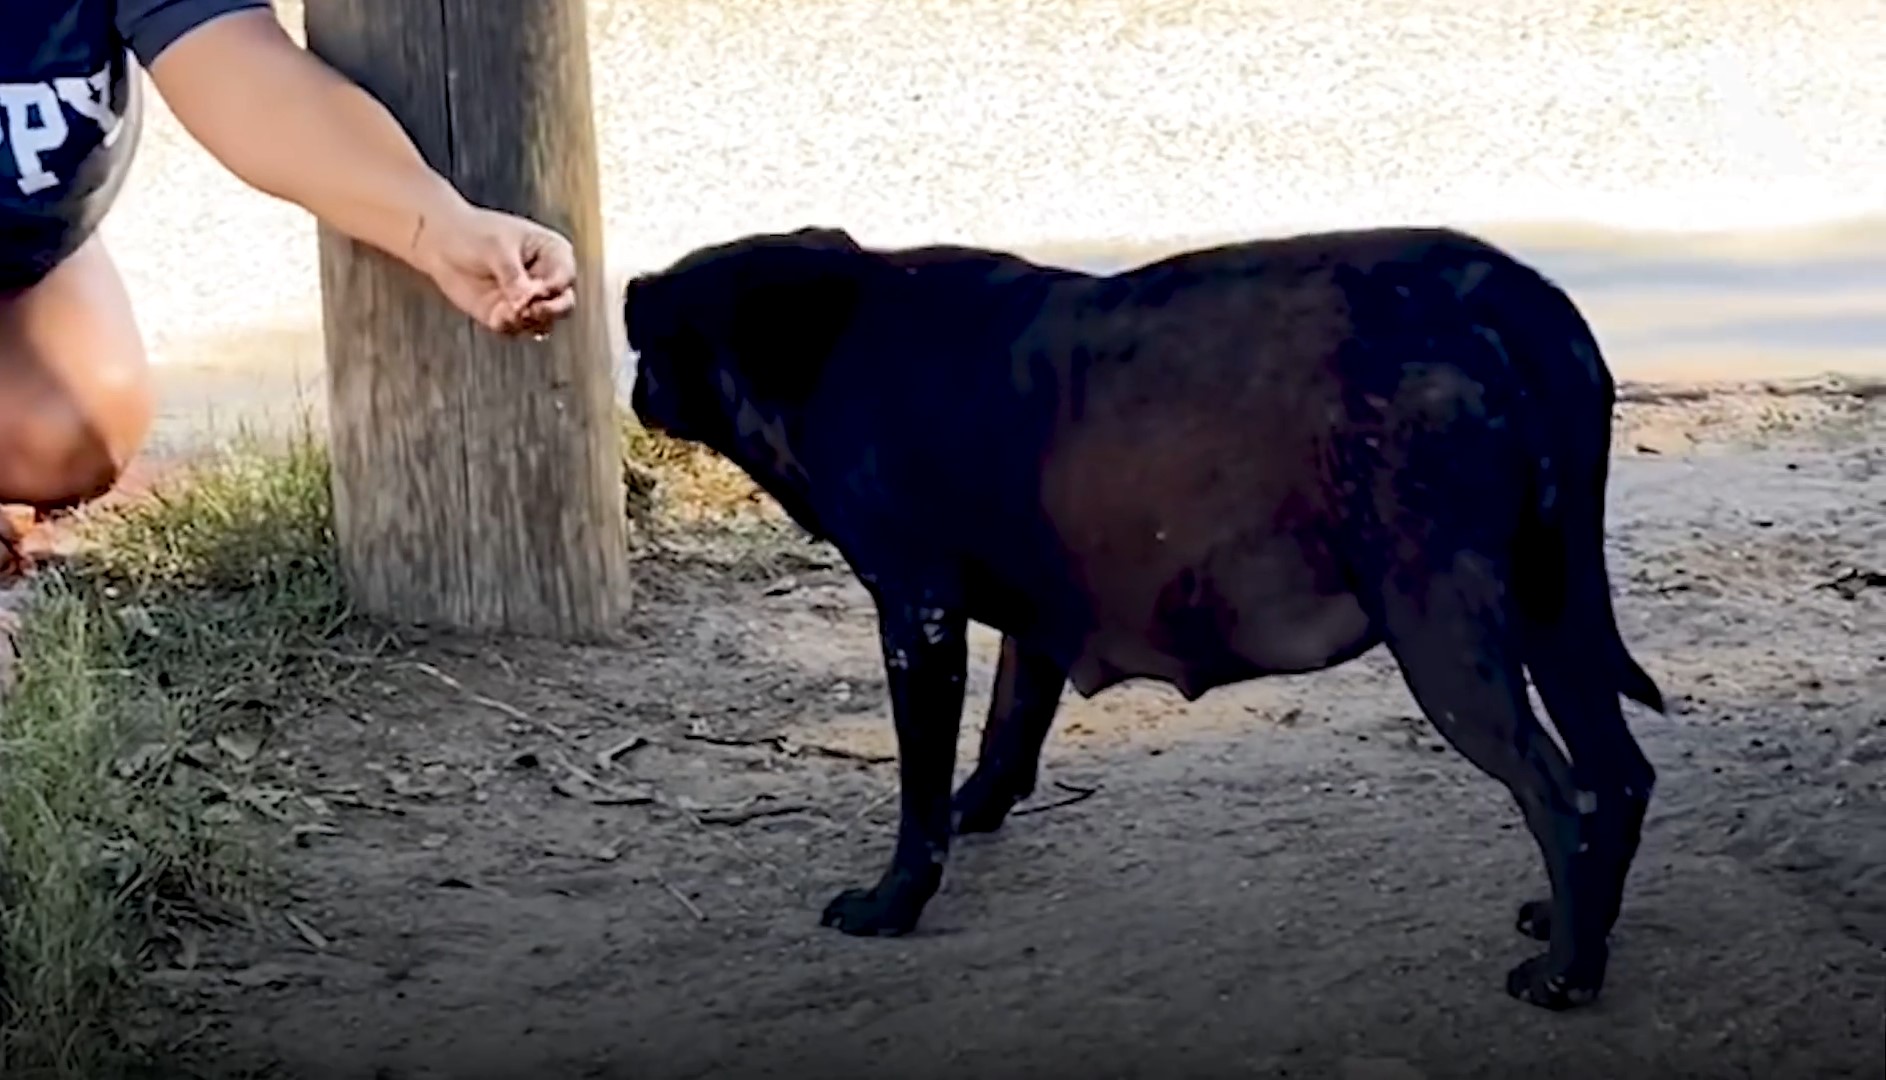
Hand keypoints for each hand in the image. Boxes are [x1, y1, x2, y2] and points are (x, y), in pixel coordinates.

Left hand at [414, 205, 577, 336]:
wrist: (441, 242)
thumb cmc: (474, 233)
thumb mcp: (496, 248)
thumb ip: (512, 276)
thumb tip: (525, 302)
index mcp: (553, 254)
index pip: (565, 277)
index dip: (552, 288)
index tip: (534, 292)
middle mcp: (546, 279)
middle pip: (564, 304)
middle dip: (548, 311)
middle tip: (527, 311)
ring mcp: (529, 300)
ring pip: (544, 322)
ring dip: (528, 323)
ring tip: (507, 313)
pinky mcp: (510, 314)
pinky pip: (518, 330)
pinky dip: (509, 327)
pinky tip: (496, 317)